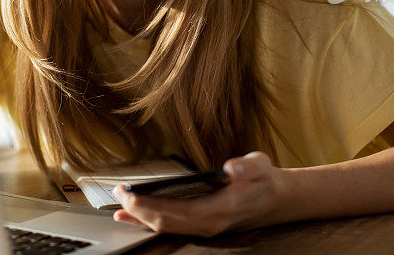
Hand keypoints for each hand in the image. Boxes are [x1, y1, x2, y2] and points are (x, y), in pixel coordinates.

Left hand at [111, 151, 288, 236]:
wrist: (275, 199)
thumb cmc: (263, 180)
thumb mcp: (260, 166)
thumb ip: (247, 167)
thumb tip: (232, 168)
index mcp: (219, 211)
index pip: (176, 213)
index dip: (150, 206)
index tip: (130, 194)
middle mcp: (208, 225)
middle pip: (165, 223)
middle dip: (138, 210)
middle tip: (118, 194)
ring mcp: (203, 228)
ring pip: (165, 227)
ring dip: (141, 217)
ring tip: (119, 206)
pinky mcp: (199, 226)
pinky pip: (170, 226)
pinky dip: (149, 221)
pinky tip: (133, 215)